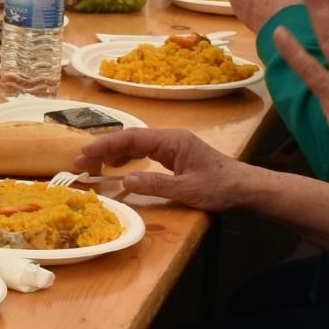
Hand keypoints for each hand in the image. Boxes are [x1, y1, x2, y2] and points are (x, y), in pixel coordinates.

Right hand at [76, 127, 247, 211]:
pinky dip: (128, 157)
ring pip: (137, 144)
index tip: (84, 154)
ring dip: (114, 152)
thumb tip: (125, 181)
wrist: (247, 188)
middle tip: (80, 162)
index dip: (105, 145)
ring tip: (93, 164)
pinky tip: (119, 166)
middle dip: (104, 148)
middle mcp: (170, 138)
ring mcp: (173, 146)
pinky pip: (146, 152)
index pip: (131, 138)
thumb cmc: (221, 188)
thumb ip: (155, 185)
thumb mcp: (187, 190)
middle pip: (130, 138)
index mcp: (172, 141)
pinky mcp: (176, 155)